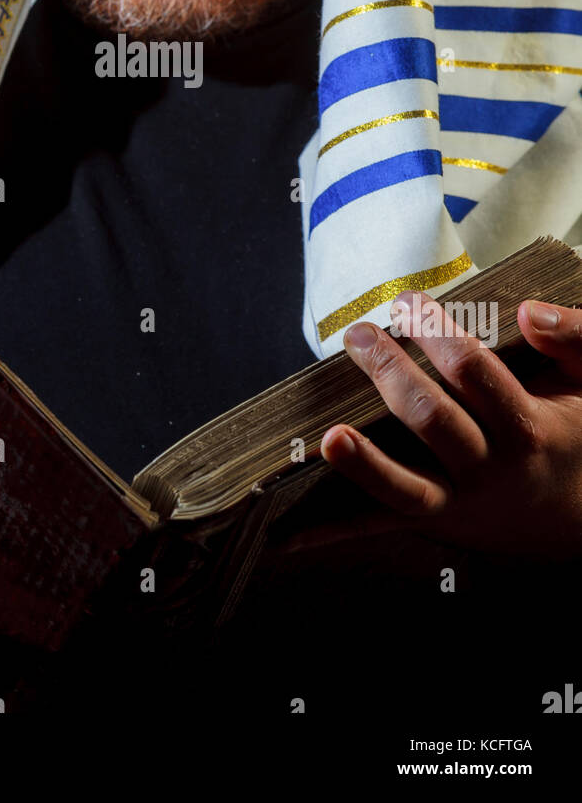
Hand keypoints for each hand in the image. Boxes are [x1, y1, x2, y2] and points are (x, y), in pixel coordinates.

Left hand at [319, 292, 581, 559]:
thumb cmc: (579, 436)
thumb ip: (574, 338)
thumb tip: (528, 311)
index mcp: (528, 427)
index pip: (473, 372)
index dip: (436, 333)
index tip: (407, 301)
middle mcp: (491, 470)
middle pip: (432, 418)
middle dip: (389, 372)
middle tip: (359, 334)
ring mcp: (460, 503)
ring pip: (405, 486)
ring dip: (362, 461)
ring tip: (329, 433)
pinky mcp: (435, 523)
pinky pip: (380, 528)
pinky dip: (331, 534)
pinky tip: (286, 537)